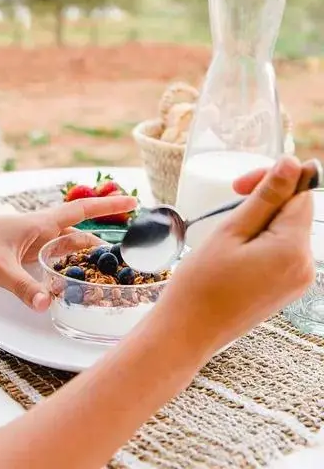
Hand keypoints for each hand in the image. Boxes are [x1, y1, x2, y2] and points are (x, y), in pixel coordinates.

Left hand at [0, 194, 135, 311]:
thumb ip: (24, 288)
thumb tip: (49, 304)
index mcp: (39, 223)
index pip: (82, 210)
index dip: (109, 206)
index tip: (134, 201)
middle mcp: (38, 227)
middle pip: (79, 226)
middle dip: (104, 228)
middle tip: (130, 236)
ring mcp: (29, 238)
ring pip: (66, 240)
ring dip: (85, 246)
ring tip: (106, 260)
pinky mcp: (19, 249)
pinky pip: (52, 251)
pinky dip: (67, 257)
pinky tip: (70, 271)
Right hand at [156, 155, 314, 356]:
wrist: (188, 331)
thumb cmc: (201, 282)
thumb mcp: (231, 231)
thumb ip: (266, 197)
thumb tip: (292, 163)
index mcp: (293, 250)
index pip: (301, 194)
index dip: (273, 180)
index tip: (239, 185)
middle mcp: (306, 266)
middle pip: (297, 210)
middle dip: (267, 198)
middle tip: (231, 199)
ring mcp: (298, 280)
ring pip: (290, 229)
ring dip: (263, 218)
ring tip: (229, 232)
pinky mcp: (287, 288)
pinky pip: (284, 249)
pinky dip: (263, 239)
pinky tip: (236, 248)